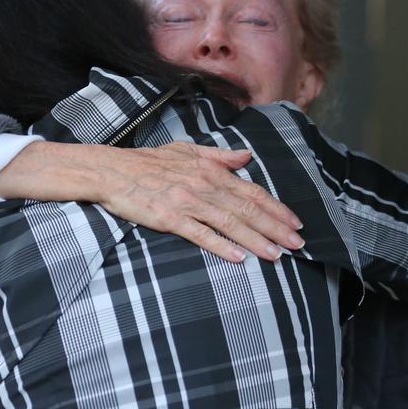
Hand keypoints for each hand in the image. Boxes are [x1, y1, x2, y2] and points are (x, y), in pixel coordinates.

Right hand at [0, 140, 304, 261]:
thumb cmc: (146, 162)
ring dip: (256, 239)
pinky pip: (200, 234)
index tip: (295, 222)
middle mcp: (203, 185)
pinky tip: (239, 257)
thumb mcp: (185, 151)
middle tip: (298, 243)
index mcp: (209, 170)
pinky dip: (221, 245)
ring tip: (277, 254)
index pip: (250, 191)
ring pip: (229, 223)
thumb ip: (218, 156)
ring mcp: (186, 202)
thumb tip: (246, 157)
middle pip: (246, 209)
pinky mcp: (169, 218)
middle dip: (275, 227)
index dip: (275, 208)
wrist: (109, 171)